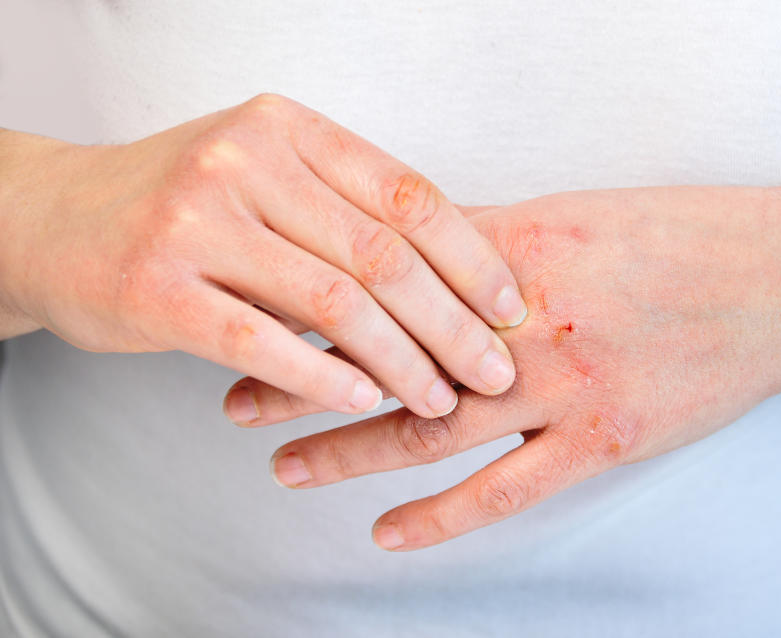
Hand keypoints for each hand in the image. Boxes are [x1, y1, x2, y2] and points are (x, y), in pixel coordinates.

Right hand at [0, 94, 526, 417]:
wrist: (53, 218)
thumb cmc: (182, 204)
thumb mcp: (265, 174)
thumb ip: (344, 206)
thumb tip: (458, 274)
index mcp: (288, 129)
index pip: (407, 195)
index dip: (470, 257)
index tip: (511, 308)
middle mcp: (244, 161)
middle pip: (381, 253)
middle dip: (452, 323)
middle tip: (493, 371)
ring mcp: (196, 222)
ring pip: (332, 301)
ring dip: (401, 360)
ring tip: (440, 399)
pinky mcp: (157, 287)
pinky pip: (260, 341)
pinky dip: (323, 376)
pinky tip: (366, 401)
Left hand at [251, 185, 780, 549]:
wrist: (780, 281)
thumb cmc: (679, 237)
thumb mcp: (577, 216)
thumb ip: (491, 241)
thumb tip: (413, 257)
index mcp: (517, 251)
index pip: (388, 280)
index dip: (318, 303)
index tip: (262, 315)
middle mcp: (528, 322)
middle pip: (392, 356)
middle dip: (306, 380)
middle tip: (237, 395)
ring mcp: (565, 388)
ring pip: (433, 427)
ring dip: (350, 448)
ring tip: (285, 463)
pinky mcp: (603, 440)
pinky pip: (506, 489)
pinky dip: (439, 516)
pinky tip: (385, 530)